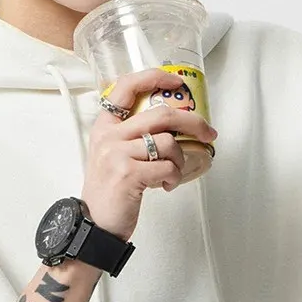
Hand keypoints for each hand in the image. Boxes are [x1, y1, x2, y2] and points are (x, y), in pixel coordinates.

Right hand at [81, 66, 217, 240]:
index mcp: (105, 126)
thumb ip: (132, 135)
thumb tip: (173, 125)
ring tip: (173, 172)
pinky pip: (167, 167)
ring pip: (168, 142)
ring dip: (180, 159)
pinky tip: (167, 184)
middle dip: (193, 123)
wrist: (93, 223)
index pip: (127, 86)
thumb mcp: (111, 154)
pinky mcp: (128, 174)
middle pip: (161, 114)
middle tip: (207, 133)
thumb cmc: (109, 191)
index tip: (177, 82)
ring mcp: (117, 154)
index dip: (155, 77)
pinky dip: (174, 177)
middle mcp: (109, 136)